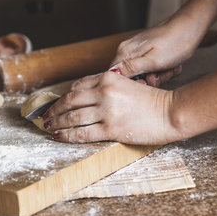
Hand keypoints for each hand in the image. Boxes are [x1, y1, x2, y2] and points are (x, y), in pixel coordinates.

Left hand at [42, 71, 178, 144]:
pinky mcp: (111, 128)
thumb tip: (90, 98)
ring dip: (57, 123)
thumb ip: (109, 88)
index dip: (64, 97)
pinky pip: (82, 133)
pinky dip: (67, 135)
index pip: (78, 86)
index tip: (57, 104)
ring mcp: (106, 110)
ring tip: (50, 128)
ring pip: (72, 117)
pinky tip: (59, 137)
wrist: (171, 112)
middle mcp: (104, 91)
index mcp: (108, 78)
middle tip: (45, 118)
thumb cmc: (154, 101)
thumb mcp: (129, 86)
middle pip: (70, 100)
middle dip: (55, 110)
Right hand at [110, 20, 199, 85]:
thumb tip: (112, 75)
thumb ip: (131, 69)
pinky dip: (163, 69)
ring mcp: (138, 50)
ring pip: (143, 74)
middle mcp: (128, 50)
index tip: (147, 84)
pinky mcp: (148, 50)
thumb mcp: (154, 61)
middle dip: (148, 80)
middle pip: (131, 77)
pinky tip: (172, 65)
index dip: (131, 85)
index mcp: (125, 52)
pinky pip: (151, 67)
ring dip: (159, 76)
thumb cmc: (176, 42)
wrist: (193, 25)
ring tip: (170, 68)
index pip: (116, 77)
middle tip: (162, 75)